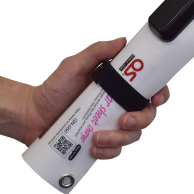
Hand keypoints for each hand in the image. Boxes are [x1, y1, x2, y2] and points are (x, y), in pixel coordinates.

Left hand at [21, 38, 169, 159]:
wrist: (32, 115)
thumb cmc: (53, 89)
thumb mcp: (74, 65)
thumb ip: (97, 52)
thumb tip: (121, 41)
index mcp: (120, 87)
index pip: (150, 90)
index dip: (161, 94)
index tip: (155, 98)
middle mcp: (120, 106)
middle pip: (147, 116)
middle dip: (140, 120)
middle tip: (124, 120)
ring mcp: (112, 127)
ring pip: (132, 136)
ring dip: (119, 139)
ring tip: (97, 137)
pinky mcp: (102, 144)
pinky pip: (115, 152)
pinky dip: (108, 152)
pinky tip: (94, 148)